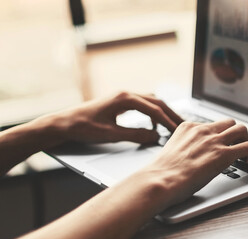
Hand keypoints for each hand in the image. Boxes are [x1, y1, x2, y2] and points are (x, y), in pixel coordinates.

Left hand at [47, 92, 182, 144]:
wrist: (65, 123)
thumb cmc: (83, 127)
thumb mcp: (111, 134)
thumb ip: (135, 135)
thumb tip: (155, 136)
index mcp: (124, 98)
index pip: (153, 109)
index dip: (167, 121)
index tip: (177, 131)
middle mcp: (125, 94)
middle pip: (156, 101)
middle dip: (170, 113)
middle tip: (182, 125)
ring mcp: (122, 97)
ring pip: (150, 101)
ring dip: (162, 111)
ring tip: (172, 123)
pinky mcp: (119, 102)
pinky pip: (142, 104)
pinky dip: (151, 112)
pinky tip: (153, 122)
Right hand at [144, 119, 247, 206]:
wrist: (161, 179)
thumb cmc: (162, 172)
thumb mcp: (172, 150)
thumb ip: (184, 146)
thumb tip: (191, 156)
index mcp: (187, 127)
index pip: (210, 124)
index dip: (219, 135)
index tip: (220, 144)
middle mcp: (202, 130)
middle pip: (228, 122)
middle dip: (234, 134)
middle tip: (235, 146)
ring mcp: (214, 140)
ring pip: (241, 129)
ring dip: (245, 140)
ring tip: (245, 154)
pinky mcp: (224, 154)